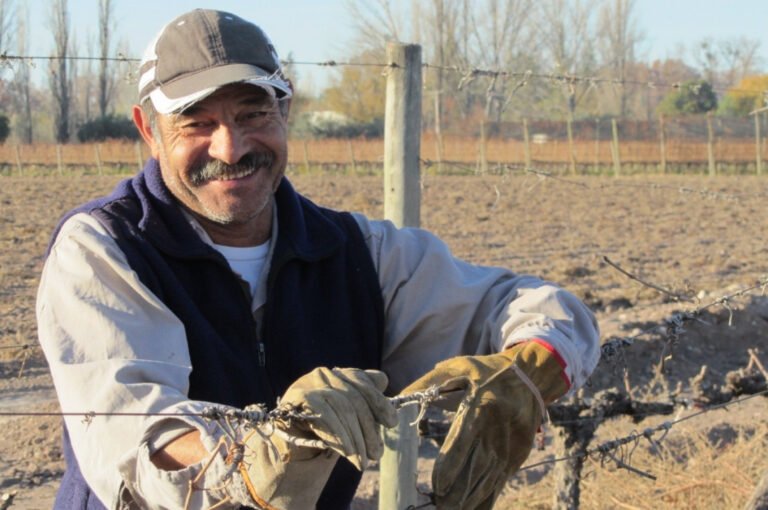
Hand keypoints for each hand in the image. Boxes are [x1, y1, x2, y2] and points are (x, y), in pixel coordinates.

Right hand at [237, 367, 396, 508]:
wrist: (285, 445)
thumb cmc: (322, 429)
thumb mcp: (346, 416)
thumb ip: (363, 400)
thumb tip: (383, 381)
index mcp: (337, 374)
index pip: (362, 381)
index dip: (378, 401)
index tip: (392, 422)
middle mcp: (323, 374)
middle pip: (353, 398)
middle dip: (368, 429)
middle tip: (376, 454)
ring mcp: (308, 383)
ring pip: (342, 407)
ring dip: (355, 438)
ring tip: (362, 460)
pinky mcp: (297, 398)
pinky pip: (325, 415)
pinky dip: (340, 435)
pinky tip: (349, 451)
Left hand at [401, 341, 568, 508]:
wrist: (531, 375)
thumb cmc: (487, 370)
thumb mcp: (458, 368)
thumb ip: (428, 383)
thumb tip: (401, 398)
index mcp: (482, 405)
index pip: (463, 442)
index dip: (450, 466)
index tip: (436, 485)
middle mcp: (499, 428)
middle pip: (477, 466)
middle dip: (458, 490)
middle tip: (439, 504)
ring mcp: (512, 443)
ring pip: (490, 477)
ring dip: (471, 496)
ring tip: (451, 508)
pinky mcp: (519, 453)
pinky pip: (501, 479)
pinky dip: (488, 496)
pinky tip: (474, 507)